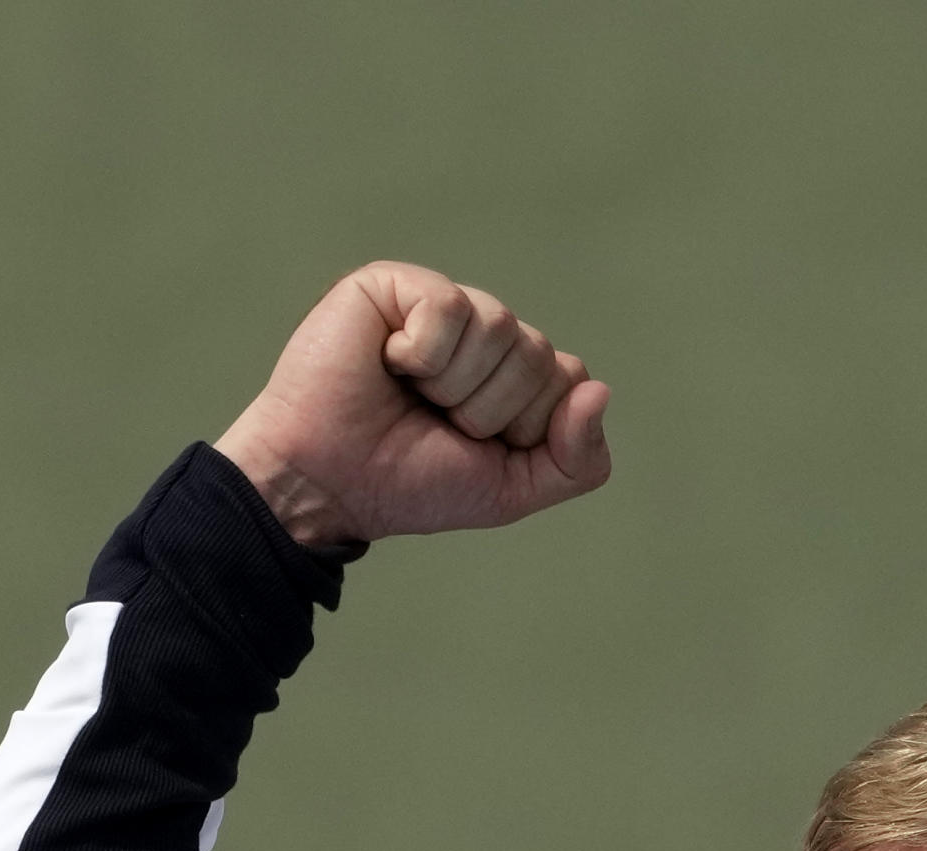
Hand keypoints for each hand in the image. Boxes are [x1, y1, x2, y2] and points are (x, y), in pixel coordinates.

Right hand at [212, 262, 612, 544]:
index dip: (527, 427)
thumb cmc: (409, 484)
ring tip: (409, 394)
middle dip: (488, 411)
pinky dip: (421, 355)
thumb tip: (598, 392)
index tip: (474, 446)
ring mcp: (442, 305)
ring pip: (501, 330)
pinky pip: (451, 309)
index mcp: (513, 375)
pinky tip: (387, 362)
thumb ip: (577, 460)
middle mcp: (483, 334)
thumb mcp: (512, 490)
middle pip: (539, 356)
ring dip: (453, 387)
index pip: (569, 379)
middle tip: (433, 421)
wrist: (329, 483)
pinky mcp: (396, 284)